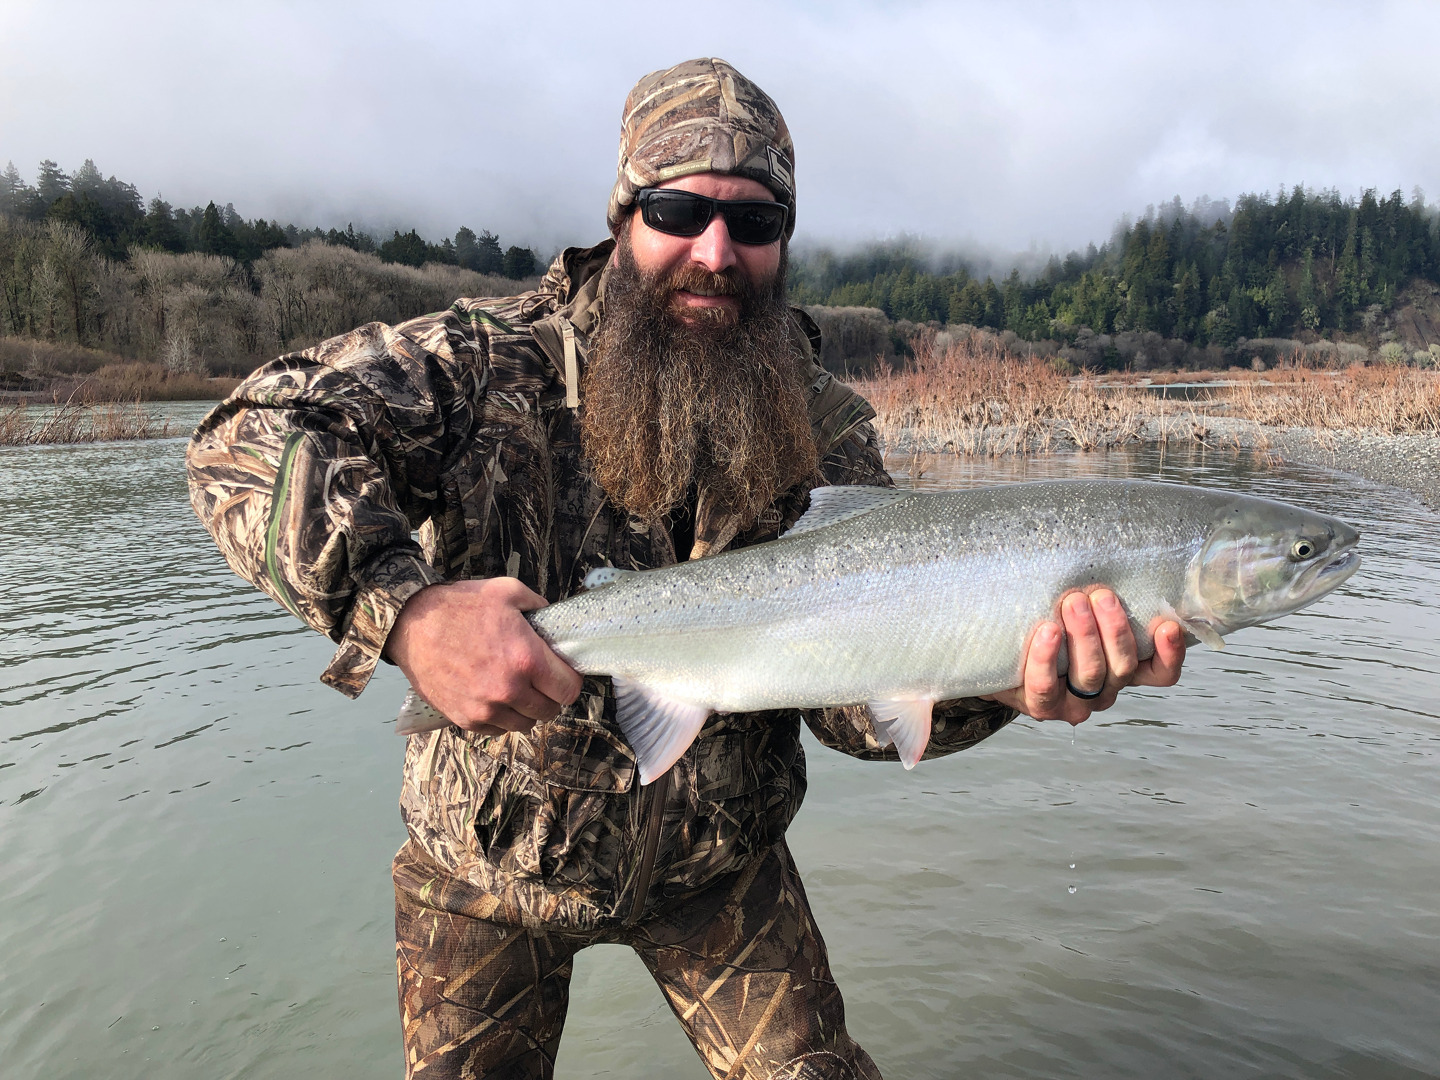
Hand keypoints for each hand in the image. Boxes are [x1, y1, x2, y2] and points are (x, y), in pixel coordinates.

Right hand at [385, 578, 582, 736]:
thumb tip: (553, 621)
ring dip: (526, 709)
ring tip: (515, 688)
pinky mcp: (465, 718)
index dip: (569, 681)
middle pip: (550, 711)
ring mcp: (486, 708)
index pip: (569, 690)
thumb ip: (539, 606)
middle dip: (549, 695)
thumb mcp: (507, 591)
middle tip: (539, 680)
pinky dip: (501, 718)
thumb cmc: (459, 606)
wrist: (411, 624)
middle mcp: (509, 689)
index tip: (562, 674)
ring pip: (525, 724)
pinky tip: (494, 697)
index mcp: (526, 659)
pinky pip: (497, 730)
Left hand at [983, 587, 1185, 723]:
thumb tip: (1109, 547)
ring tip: (1073, 603)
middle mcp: (1104, 689)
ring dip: (1084, 636)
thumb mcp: (1078, 610)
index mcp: (1121, 668)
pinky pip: (1046, 686)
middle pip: (1122, 666)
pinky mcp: (1041, 705)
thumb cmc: (1046, 626)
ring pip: (1090, 675)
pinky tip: (1047, 631)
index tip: (1166, 625)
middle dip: (1114, 628)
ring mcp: (1074, 702)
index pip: (1160, 673)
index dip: (1169, 654)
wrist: (1000, 659)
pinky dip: (1047, 658)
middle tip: (1100, 595)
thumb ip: (1099, 597)